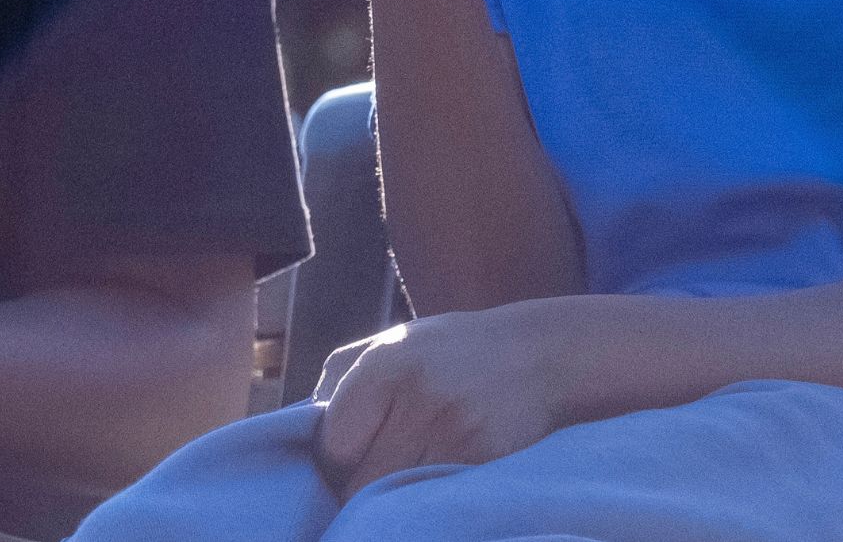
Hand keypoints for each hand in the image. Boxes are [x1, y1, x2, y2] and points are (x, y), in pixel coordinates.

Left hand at [312, 304, 570, 498]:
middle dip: (362, 487)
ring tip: (410, 474)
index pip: (333, 447)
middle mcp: (420, 395)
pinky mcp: (486, 461)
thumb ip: (340, 382)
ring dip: (395, 498)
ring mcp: (457, 431)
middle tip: (380, 473)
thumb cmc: (453, 353)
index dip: (337, 461)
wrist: (543, 354)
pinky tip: (438, 478)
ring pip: (396, 500)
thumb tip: (299, 434)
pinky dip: (429, 498)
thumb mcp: (394, 343)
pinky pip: (433, 500)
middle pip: (361, 483)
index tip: (350, 458)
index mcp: (387, 363)